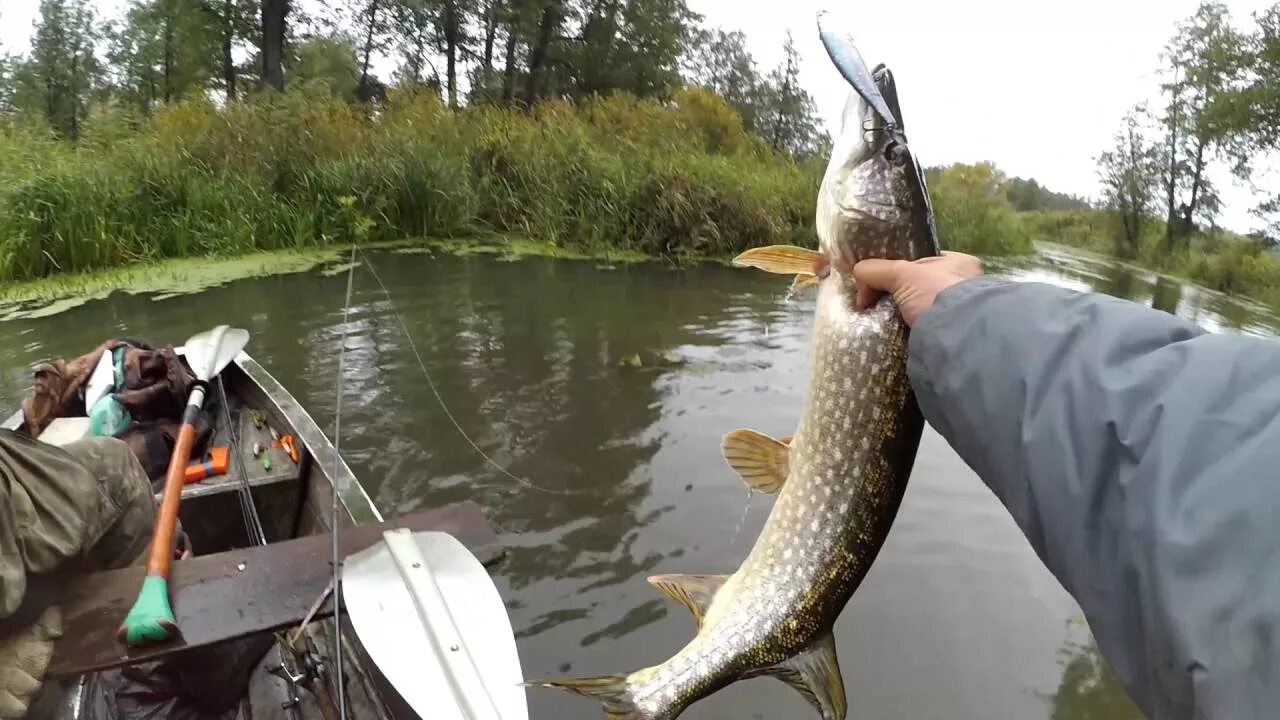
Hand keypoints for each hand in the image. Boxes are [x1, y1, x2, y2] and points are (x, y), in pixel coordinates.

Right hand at [853, 251, 983, 325]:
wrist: (956, 338)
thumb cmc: (936, 294)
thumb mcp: (903, 275)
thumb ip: (878, 269)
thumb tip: (858, 270)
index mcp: (959, 263)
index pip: (920, 260)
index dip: (895, 265)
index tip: (874, 277)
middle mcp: (961, 285)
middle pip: (915, 284)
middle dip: (893, 291)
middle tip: (870, 299)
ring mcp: (955, 311)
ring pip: (915, 306)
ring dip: (896, 311)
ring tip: (874, 316)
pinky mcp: (946, 334)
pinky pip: (917, 327)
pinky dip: (902, 328)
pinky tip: (888, 330)